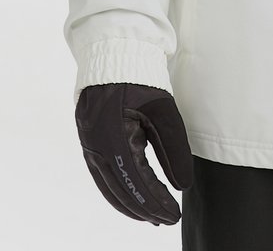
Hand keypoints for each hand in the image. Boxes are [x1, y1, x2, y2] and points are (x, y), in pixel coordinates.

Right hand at [74, 82, 193, 224]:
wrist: (114, 53)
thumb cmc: (140, 78)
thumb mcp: (163, 110)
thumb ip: (174, 149)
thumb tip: (182, 186)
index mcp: (113, 138)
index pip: (136, 182)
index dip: (156, 202)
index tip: (174, 214)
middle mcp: (96, 146)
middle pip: (121, 190)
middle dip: (145, 208)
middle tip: (167, 219)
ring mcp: (89, 144)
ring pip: (109, 187)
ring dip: (130, 204)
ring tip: (152, 216)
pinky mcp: (90, 141)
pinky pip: (102, 176)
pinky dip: (118, 191)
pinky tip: (132, 197)